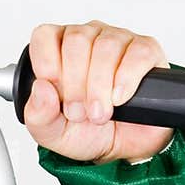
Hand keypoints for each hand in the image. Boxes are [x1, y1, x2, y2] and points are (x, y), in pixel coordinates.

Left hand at [24, 21, 173, 163]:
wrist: (122, 149)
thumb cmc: (86, 133)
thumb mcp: (52, 132)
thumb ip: (38, 114)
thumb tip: (42, 88)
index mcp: (58, 50)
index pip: (45, 35)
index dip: (47, 64)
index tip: (56, 94)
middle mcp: (88, 39)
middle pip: (77, 39)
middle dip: (76, 83)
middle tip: (79, 113)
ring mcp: (118, 41)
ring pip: (106, 46)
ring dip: (100, 85)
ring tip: (99, 113)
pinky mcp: (146, 52)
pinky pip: (138, 53)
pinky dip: (126, 79)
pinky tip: (119, 98)